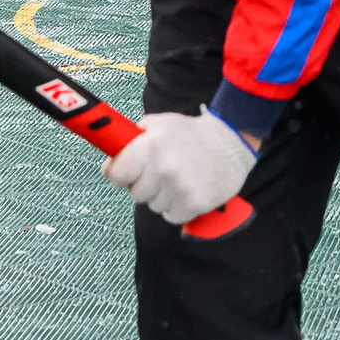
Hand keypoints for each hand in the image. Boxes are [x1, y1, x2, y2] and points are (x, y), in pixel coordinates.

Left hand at [104, 107, 256, 224]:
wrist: (231, 142)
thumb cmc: (190, 133)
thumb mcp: (158, 124)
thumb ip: (130, 141)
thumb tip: (108, 165)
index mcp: (151, 144)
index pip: (116, 175)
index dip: (119, 174)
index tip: (127, 172)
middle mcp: (164, 167)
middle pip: (135, 193)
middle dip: (144, 183)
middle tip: (162, 170)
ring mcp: (179, 187)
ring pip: (153, 205)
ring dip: (162, 195)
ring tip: (180, 177)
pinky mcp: (194, 204)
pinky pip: (170, 216)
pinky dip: (177, 207)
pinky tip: (188, 189)